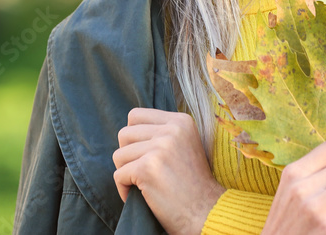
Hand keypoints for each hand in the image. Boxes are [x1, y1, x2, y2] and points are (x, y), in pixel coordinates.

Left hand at [112, 107, 225, 234]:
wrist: (206, 211)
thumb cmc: (193, 183)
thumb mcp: (185, 144)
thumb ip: (163, 131)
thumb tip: (129, 128)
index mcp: (181, 121)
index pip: (136, 115)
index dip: (133, 137)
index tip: (143, 154)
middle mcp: (171, 129)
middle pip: (124, 134)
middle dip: (127, 155)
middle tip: (141, 171)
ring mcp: (160, 148)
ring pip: (119, 155)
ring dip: (125, 172)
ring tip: (142, 184)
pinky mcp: (147, 168)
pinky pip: (118, 175)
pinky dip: (123, 189)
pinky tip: (139, 196)